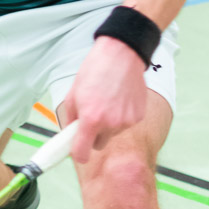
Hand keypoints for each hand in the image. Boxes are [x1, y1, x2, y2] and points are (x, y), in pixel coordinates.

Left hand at [63, 36, 147, 162]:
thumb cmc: (94, 71)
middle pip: (99, 145)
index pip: (82, 153)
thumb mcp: (73, 94)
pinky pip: (125, 124)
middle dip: (93, 136)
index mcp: (91, 119)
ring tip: (107, 101)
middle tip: (91, 118)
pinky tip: (119, 99)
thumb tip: (70, 134)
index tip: (77, 151)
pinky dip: (121, 117)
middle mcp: (110, 124)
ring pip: (112, 133)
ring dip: (108, 124)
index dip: (78, 153)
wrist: (121, 54)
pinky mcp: (138, 116)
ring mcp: (126, 121)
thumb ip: (71, 118)